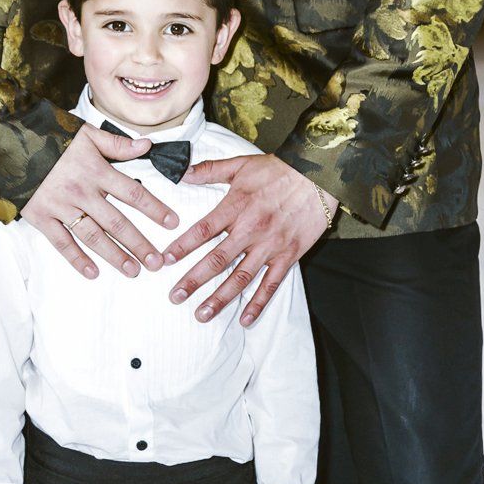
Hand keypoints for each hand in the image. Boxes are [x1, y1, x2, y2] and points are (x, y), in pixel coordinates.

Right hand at [21, 124, 177, 279]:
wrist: (12, 144)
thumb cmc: (53, 139)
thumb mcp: (87, 134)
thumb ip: (118, 143)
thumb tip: (147, 146)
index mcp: (96, 171)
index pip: (132, 193)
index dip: (154, 209)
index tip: (172, 223)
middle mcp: (81, 192)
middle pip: (116, 222)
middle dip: (139, 244)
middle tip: (157, 262)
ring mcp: (61, 207)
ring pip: (92, 236)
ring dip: (114, 256)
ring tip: (134, 271)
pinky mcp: (42, 217)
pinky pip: (62, 242)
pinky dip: (77, 259)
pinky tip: (93, 273)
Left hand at [164, 155, 337, 324]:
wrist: (319, 176)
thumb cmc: (279, 170)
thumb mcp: (241, 164)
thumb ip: (209, 170)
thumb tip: (181, 172)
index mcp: (236, 207)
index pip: (203, 230)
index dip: (182, 246)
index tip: (165, 261)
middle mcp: (251, 229)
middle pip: (218, 259)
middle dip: (194, 280)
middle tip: (175, 297)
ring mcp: (270, 245)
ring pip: (241, 277)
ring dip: (220, 298)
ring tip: (202, 314)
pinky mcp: (289, 255)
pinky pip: (271, 284)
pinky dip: (258, 303)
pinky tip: (245, 319)